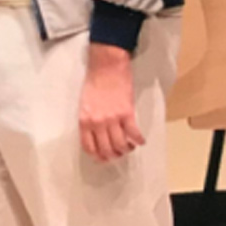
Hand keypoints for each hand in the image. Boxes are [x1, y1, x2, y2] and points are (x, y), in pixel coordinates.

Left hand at [78, 44, 142, 162]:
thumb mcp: (84, 104)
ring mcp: (112, 119)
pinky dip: (138, 140)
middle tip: (118, 155)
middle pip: (105, 149)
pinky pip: (134, 133)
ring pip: (120, 144)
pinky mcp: (126, 113)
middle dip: (113, 156)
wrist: (106, 67)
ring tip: (129, 148)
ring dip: (126, 150)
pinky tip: (140, 141)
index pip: (89, 146)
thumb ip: (89, 120)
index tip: (103, 158)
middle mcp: (97, 123)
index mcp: (84, 120)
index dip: (97, 156)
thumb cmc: (94, 83)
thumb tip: (96, 134)